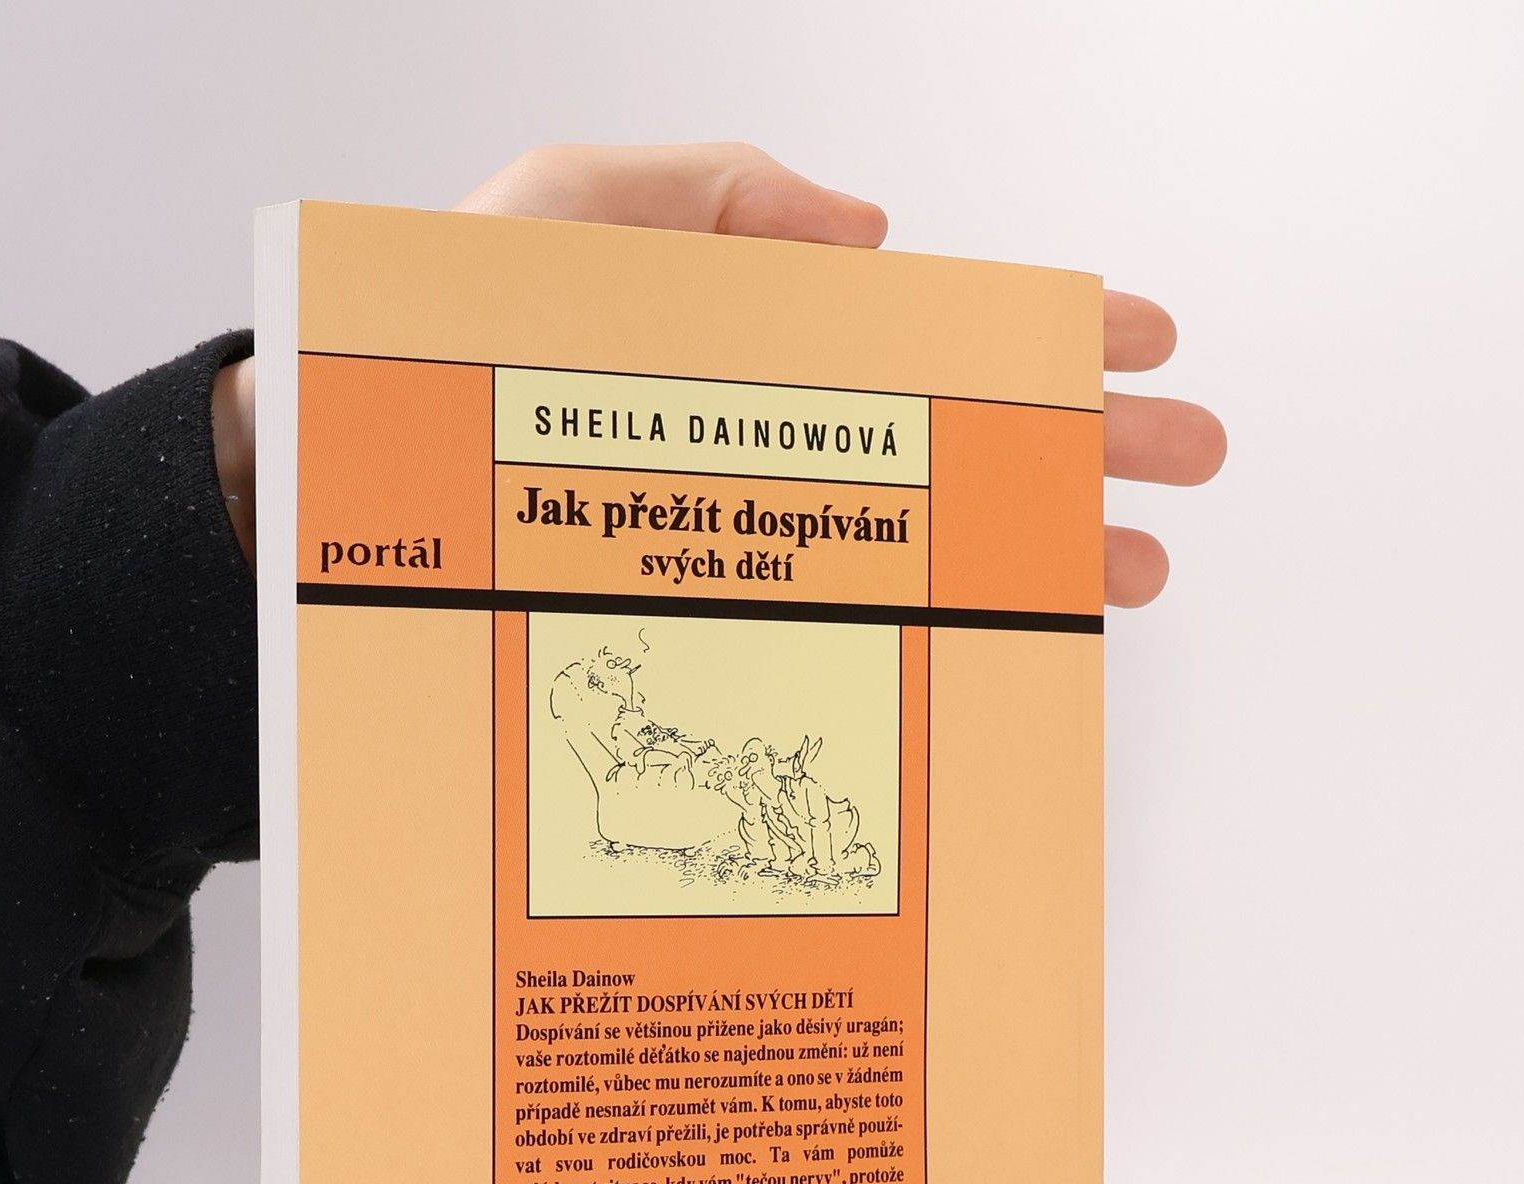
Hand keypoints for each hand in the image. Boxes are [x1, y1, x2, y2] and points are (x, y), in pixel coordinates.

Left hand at [216, 142, 1225, 604]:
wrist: (339, 491)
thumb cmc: (430, 347)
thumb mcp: (564, 212)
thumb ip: (711, 196)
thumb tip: (870, 235)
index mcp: (750, 341)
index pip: (927, 330)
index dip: (1038, 332)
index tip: (1136, 340)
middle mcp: (763, 449)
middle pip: (952, 443)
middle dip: (1078, 447)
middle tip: (1184, 464)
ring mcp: (740, 539)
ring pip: (915, 545)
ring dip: (1031, 551)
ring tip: (1125, 571)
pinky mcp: (700, 623)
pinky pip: (835, 630)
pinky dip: (923, 635)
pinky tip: (991, 648)